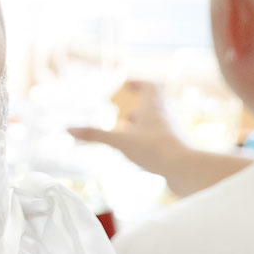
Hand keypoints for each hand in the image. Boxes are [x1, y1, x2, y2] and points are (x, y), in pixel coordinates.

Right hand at [68, 79, 190, 176]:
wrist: (185, 171)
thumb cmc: (156, 149)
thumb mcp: (120, 141)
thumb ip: (95, 135)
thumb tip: (69, 129)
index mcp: (154, 107)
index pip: (150, 85)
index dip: (138, 82)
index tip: (126, 83)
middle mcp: (164, 116)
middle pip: (154, 102)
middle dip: (137, 103)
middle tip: (123, 107)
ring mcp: (170, 133)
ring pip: (156, 121)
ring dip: (142, 121)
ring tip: (127, 126)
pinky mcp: (172, 149)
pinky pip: (158, 138)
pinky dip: (146, 138)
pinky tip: (137, 148)